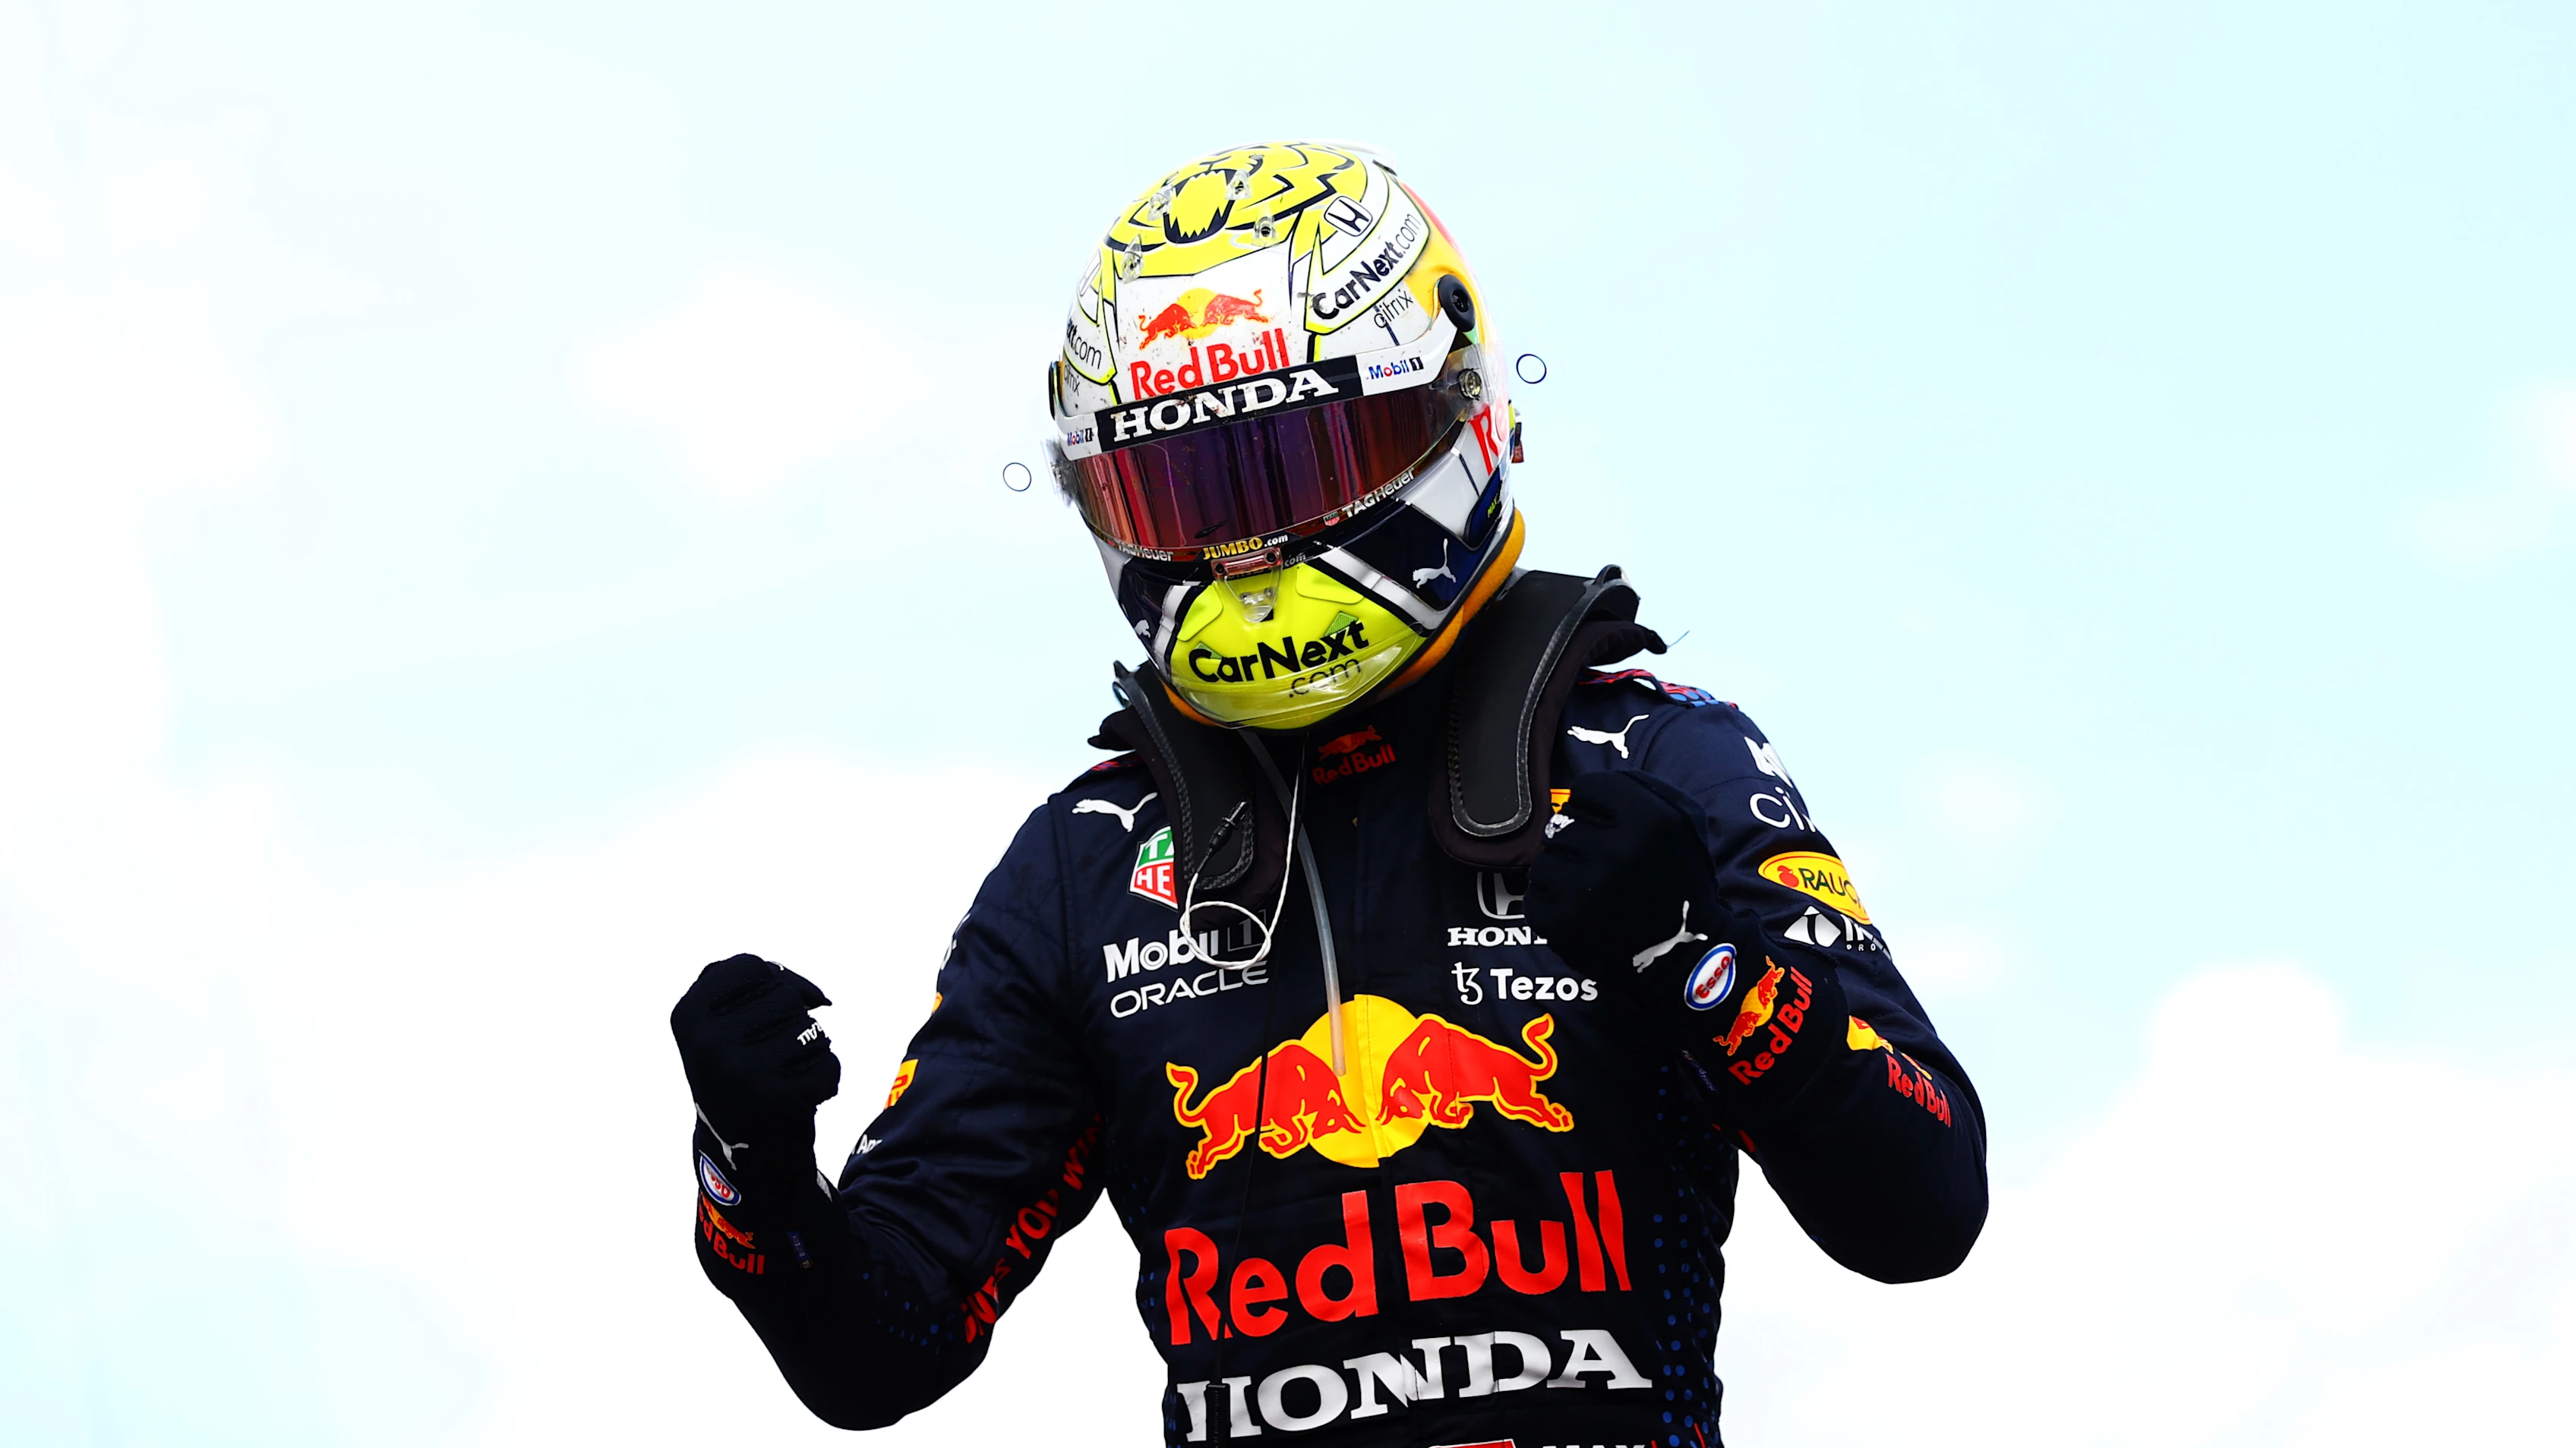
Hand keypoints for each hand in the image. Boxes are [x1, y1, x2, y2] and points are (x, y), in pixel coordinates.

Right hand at [671, 954, 840, 1185]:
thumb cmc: (741, 1070)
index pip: (750, 966)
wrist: (744, 1150)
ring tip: (780, 1077)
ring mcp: (740, 1072)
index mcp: (688, 1015)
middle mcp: (707, 1043)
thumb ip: (754, 984)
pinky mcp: (776, 1100)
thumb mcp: (720, 1020)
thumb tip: (818, 998)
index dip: (770, 982)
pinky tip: (797, 1099)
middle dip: (790, 1022)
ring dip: (810, 1051)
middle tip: (766, 1058)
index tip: (759, 1014)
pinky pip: (827, 1065)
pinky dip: (824, 1079)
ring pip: (812, 1030)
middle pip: (786, 997)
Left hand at [1529, 772, 1841, 1114]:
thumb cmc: (1682, 884)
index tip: (1617, 835)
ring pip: (1547, 858)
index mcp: (1650, 817)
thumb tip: (1587, 787)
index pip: (1589, 788)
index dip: (1599, 810)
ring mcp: (1585, 888)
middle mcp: (1617, 850)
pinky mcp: (1560, 920)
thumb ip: (1642, 789)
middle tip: (1611, 872)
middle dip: (1582, 843)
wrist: (1687, 960)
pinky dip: (1552, 902)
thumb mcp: (1685, 822)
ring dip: (1565, 873)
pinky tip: (1583, 914)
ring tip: (1598, 894)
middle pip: (1564, 823)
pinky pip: (1536, 892)